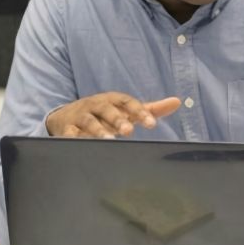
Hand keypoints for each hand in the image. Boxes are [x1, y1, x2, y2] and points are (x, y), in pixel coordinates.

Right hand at [46, 92, 180, 137]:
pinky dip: (73, 137)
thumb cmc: (104, 115)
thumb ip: (150, 109)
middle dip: (117, 119)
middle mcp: (96, 105)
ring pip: (88, 121)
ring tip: (108, 140)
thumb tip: (177, 102)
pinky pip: (69, 133)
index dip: (139, 112)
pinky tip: (80, 144)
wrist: (67, 116)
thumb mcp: (125, 110)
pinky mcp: (66, 128)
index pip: (127, 102)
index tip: (151, 124)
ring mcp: (80, 116)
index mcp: (112, 100)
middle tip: (128, 131)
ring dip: (97, 130)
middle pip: (107, 110)